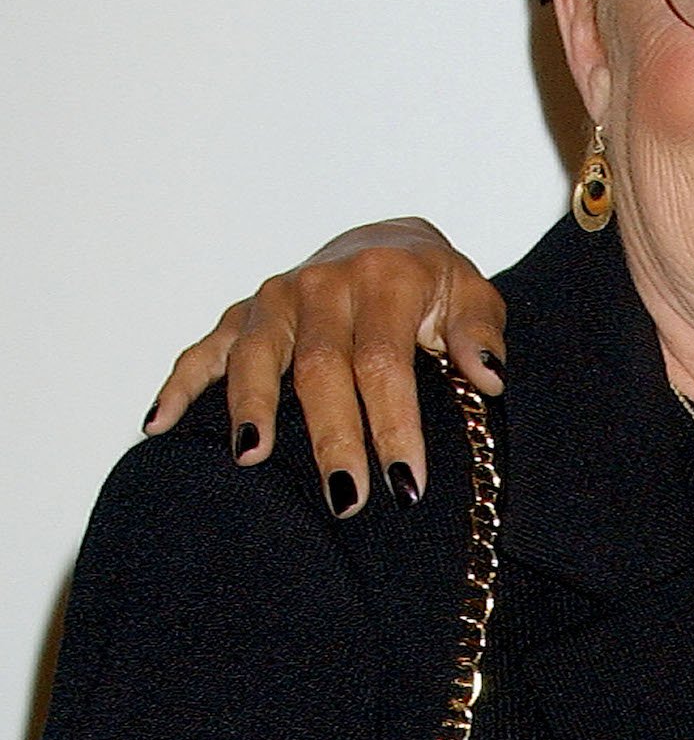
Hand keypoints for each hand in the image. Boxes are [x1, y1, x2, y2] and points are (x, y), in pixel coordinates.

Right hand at [146, 218, 505, 515]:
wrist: (390, 240)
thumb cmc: (436, 285)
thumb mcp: (473, 295)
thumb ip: (480, 333)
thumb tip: (489, 377)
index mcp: (385, 279)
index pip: (384, 362)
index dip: (394, 424)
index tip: (407, 484)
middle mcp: (323, 284)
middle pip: (320, 368)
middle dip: (331, 438)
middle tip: (345, 499)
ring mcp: (276, 298)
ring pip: (256, 356)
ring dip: (251, 408)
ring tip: (250, 460)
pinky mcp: (243, 312)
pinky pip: (205, 348)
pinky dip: (180, 384)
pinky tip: (158, 425)